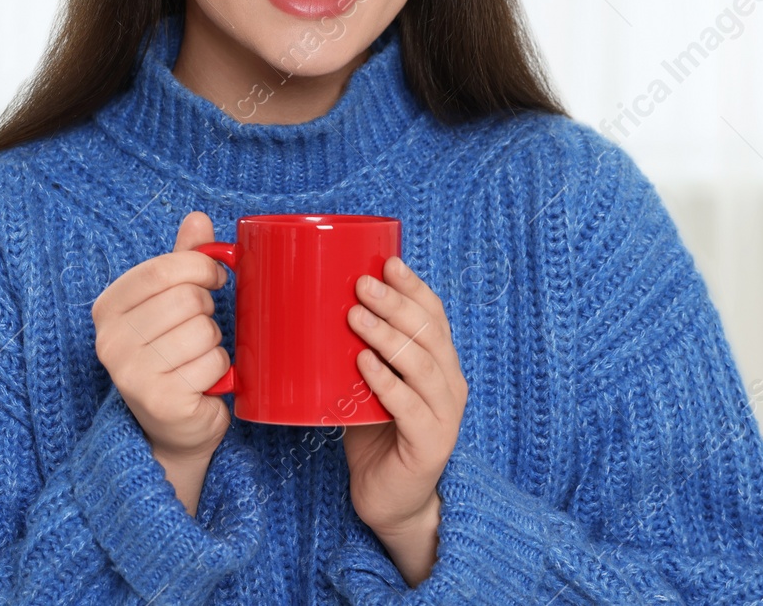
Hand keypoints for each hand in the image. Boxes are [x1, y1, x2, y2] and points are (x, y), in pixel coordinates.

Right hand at [91, 211, 232, 461]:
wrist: (174, 426)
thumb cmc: (173, 355)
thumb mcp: (172, 301)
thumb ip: (182, 260)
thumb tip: (197, 218)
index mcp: (108, 308)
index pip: (162, 268)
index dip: (200, 267)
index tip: (214, 277)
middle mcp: (110, 341)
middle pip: (187, 298)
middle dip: (208, 312)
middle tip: (199, 330)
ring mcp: (132, 374)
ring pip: (204, 331)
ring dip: (215, 344)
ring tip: (197, 359)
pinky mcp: (160, 401)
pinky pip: (213, 364)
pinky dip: (220, 372)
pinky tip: (202, 383)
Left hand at [341, 256, 466, 539]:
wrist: (390, 500)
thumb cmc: (374, 434)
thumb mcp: (366, 384)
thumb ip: (355, 352)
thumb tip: (312, 310)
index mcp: (439, 363)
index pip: (434, 315)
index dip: (414, 287)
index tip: (388, 262)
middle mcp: (450, 383)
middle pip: (429, 333)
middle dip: (396, 304)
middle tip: (362, 284)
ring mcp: (445, 414)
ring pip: (423, 365)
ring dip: (388, 337)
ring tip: (355, 316)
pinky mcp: (431, 444)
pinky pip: (409, 407)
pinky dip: (386, 383)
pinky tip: (364, 365)